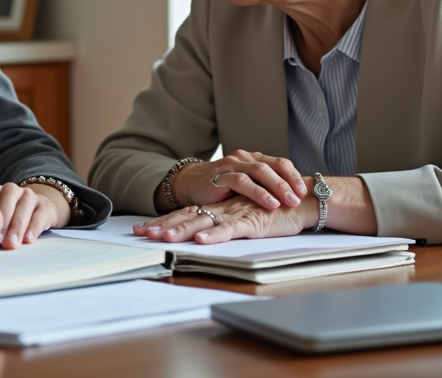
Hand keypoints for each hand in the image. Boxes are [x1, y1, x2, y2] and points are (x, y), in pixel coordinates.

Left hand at [0, 182, 64, 248]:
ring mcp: (30, 196)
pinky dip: (33, 228)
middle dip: (2, 222)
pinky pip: (39, 215)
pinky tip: (28, 239)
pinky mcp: (45, 206)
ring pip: (24, 207)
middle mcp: (13, 190)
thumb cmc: (9, 220)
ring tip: (11, 244)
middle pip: (8, 200)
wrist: (37, 212)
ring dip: (17, 226)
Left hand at [135, 194, 316, 244]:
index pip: (185, 214)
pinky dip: (215, 235)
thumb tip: (204, 234)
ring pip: (203, 223)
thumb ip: (225, 223)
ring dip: (181, 230)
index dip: (163, 222)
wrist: (302, 201)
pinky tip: (201, 240)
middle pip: (186, 217)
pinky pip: (230, 229)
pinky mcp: (252, 222)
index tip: (141, 230)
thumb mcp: (243, 218)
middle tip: (140, 233)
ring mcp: (236, 214)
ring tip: (161, 238)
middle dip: (162, 226)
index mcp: (219, 208)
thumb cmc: (274, 211)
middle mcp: (223, 209)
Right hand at [154, 150, 306, 212]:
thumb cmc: (220, 189)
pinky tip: (270, 203)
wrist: (189, 185)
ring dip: (277, 187)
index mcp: (253, 159)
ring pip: (259, 171)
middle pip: (273, 166)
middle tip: (302, 196)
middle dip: (289, 181)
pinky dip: (259, 193)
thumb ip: (262, 188)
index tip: (306, 190)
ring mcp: (231, 165)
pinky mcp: (220, 176)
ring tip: (290, 201)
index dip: (293, 175)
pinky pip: (242, 182)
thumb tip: (291, 199)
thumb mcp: (245, 187)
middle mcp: (244, 159)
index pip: (279, 163)